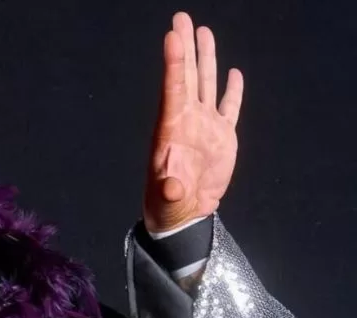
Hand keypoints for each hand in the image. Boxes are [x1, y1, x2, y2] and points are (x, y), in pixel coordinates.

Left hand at [144, 12, 243, 232]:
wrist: (184, 215)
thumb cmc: (168, 207)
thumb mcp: (168, 199)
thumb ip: (169, 190)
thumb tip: (171, 187)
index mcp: (171, 130)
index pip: (173, 89)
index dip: (173, 63)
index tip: (171, 37)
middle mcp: (186, 121)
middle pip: (186, 76)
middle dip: (184, 47)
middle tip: (181, 18)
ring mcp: (205, 126)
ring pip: (206, 84)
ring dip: (204, 58)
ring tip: (202, 31)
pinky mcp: (221, 137)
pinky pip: (228, 107)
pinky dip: (231, 91)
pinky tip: (232, 73)